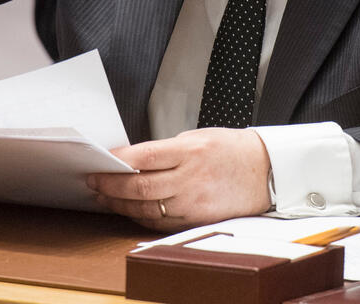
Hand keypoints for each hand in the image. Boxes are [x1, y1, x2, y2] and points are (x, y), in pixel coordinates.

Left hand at [87, 128, 271, 230]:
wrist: (266, 171)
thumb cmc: (231, 150)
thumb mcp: (198, 137)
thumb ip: (166, 150)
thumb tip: (133, 160)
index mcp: (190, 151)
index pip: (143, 157)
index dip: (117, 161)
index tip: (101, 160)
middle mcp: (191, 179)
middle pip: (140, 187)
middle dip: (111, 186)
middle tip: (94, 181)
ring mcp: (194, 203)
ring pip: (146, 208)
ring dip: (120, 204)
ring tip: (105, 197)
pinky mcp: (198, 220)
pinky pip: (161, 222)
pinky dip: (140, 217)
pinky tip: (129, 210)